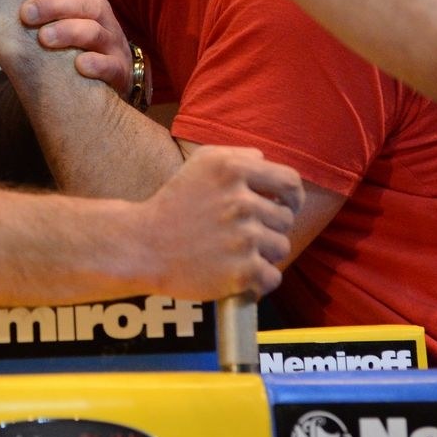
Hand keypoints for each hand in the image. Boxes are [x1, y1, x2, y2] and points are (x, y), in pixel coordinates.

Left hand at [20, 0, 132, 95]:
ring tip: (44, 38)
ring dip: (69, 32)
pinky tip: (79, 65)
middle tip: (26, 13)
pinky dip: (96, 64)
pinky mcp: (119, 70)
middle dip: (53, 4)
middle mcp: (100, 15)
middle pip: (81, 1)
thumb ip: (34, 0)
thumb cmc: (70, 42)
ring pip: (94, 31)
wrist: (108, 74)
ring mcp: (111, 43)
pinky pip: (111, 65)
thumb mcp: (58, 16)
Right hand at [136, 146, 302, 300]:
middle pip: (286, 219)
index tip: (285, 207)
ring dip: (265, 254)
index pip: (291, 182)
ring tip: (237, 253)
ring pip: (281, 248)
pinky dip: (259, 280)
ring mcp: (243, 238)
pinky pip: (272, 277)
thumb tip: (267, 162)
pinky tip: (239, 274)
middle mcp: (241, 201)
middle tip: (244, 235)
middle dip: (270, 228)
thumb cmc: (173, 204)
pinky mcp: (241, 271)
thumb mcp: (200, 163)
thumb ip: (238, 155)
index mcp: (234, 170)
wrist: (143, 246)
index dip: (293, 197)